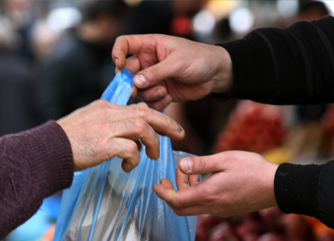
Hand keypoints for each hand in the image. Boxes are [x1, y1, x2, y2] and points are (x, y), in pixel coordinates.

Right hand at [57, 100, 183, 171]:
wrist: (47, 150)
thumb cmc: (68, 142)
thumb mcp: (90, 123)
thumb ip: (110, 124)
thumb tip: (131, 136)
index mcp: (106, 107)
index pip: (138, 107)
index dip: (158, 116)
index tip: (168, 126)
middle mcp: (108, 114)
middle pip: (146, 113)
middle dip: (167, 123)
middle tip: (180, 134)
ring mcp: (106, 128)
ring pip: (142, 128)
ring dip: (152, 144)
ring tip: (152, 156)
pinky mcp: (103, 145)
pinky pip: (130, 149)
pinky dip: (134, 159)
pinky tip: (128, 167)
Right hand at [112, 34, 232, 109]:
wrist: (216, 74)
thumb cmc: (199, 59)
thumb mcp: (177, 63)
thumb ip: (156, 72)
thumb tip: (135, 82)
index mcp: (149, 46)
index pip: (124, 44)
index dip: (117, 53)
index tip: (120, 66)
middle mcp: (148, 62)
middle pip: (127, 72)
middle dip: (131, 83)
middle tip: (137, 91)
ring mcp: (154, 78)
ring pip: (138, 90)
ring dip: (148, 94)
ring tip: (164, 93)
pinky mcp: (161, 92)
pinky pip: (150, 101)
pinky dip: (156, 103)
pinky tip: (169, 99)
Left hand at [153, 151, 277, 216]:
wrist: (276, 187)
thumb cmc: (253, 169)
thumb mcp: (224, 159)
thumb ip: (201, 164)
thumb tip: (181, 166)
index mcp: (208, 194)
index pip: (176, 201)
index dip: (163, 193)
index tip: (156, 184)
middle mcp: (212, 207)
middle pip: (181, 209)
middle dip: (171, 194)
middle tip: (169, 178)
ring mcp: (220, 211)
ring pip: (193, 208)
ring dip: (186, 193)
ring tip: (191, 173)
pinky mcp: (228, 211)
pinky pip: (205, 207)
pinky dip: (198, 195)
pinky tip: (206, 180)